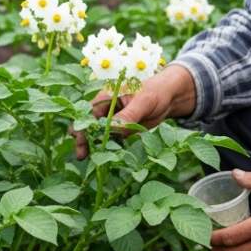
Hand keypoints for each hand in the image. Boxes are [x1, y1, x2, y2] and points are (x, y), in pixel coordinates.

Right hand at [72, 65, 196, 159]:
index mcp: (107, 97)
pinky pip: (113, 140)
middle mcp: (108, 109)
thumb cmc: (155, 92)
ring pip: (100, 134)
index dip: (84, 126)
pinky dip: (109, 148)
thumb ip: (128, 116)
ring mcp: (115, 121)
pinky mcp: (123, 130)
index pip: (90, 113)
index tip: (80, 140)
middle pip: (91, 125)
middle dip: (84, 139)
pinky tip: (106, 157)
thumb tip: (113, 131)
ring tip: (88, 159)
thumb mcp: (142, 103)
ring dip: (95, 146)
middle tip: (81, 155)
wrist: (170, 97)